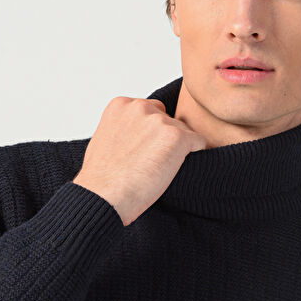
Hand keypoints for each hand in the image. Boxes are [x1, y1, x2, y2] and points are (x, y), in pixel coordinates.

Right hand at [72, 96, 206, 225]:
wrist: (104, 196)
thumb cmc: (101, 177)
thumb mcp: (105, 138)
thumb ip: (125, 127)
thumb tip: (141, 134)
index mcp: (121, 104)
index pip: (151, 110)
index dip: (151, 133)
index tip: (143, 149)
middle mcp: (141, 107)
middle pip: (168, 119)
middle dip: (164, 139)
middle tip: (151, 162)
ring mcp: (160, 121)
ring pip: (184, 131)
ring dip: (177, 149)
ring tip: (158, 169)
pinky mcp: (177, 137)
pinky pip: (199, 141)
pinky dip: (194, 154)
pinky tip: (175, 168)